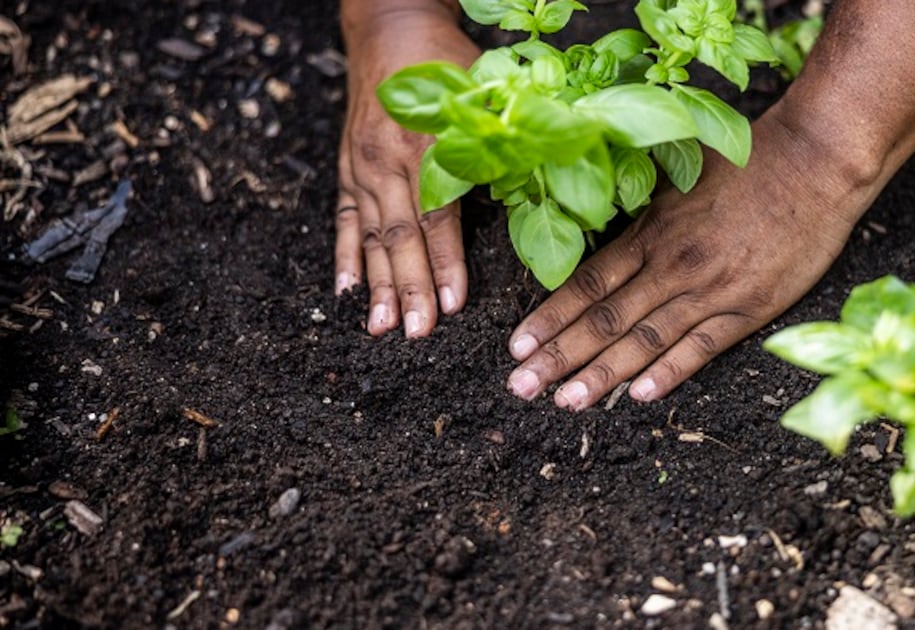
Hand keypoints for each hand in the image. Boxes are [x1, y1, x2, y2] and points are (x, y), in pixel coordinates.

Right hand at [335, 9, 479, 335]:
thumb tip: (536, 195)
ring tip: (381, 326)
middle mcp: (387, 158)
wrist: (390, 25)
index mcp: (428, 143)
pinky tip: (344, 291)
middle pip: (400, 235)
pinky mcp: (347, 167)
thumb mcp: (485, 94)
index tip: (454, 304)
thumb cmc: (447, 61)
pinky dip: (343, 256)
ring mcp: (362, 165)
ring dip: (377, 284)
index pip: (438, 216)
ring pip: (370, 235)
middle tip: (418, 332)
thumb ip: (503, 145)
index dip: (446, 262)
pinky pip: (344, 219)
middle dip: (410, 288)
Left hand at [505, 111, 882, 409]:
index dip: (549, 317)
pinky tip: (640, 396)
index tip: (516, 347)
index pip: (587, 283)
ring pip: (645, 340)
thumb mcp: (679, 173)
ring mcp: (711, 290)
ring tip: (566, 402)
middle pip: (604, 319)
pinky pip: (702, 347)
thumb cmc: (747, 161)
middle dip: (558, 357)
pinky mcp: (749, 308)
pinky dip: (670, 372)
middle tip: (521, 388)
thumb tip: (592, 212)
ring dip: (603, 374)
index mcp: (651, 232)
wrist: (815, 163)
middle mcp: (672, 265)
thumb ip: (639, 206)